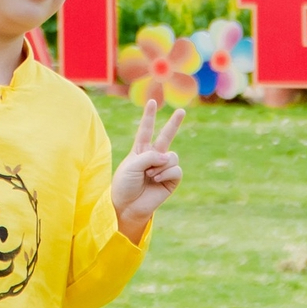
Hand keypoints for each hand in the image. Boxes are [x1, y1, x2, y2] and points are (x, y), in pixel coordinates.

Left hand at [111, 97, 184, 240]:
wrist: (128, 205)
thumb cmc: (124, 184)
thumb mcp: (132, 165)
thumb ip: (150, 156)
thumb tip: (169, 157)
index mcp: (140, 150)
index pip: (146, 129)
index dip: (149, 116)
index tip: (152, 102)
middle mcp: (153, 156)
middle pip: (166, 136)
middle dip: (174, 124)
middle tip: (182, 111)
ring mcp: (163, 167)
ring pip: (172, 156)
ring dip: (161, 165)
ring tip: (150, 175)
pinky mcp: (171, 179)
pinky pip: (176, 169)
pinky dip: (166, 173)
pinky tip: (156, 180)